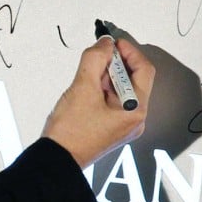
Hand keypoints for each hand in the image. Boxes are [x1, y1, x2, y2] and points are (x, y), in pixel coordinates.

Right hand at [42, 37, 154, 167]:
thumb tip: (105, 44)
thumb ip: (95, 59)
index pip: (144, 70)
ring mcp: (124, 125)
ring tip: (87, 76)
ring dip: (107, 77)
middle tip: (98, 55)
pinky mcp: (111, 128)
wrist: (57, 158)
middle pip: (134, 80)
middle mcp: (135, 119)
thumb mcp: (82, 87)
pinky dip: (103, 90)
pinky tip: (87, 89)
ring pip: (122, 90)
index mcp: (135, 110)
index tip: (113, 43)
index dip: (129, 51)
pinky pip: (114, 102)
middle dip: (116, 64)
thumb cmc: (71, 132)